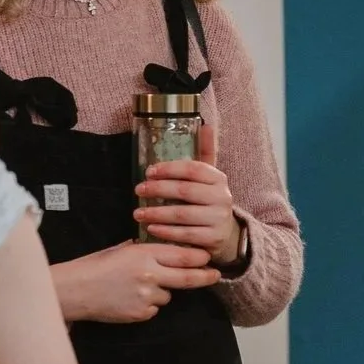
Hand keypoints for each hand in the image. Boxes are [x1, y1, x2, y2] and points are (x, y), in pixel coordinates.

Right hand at [52, 241, 220, 324]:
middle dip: (205, 277)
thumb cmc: (95, 266)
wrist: (73, 291)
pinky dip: (148, 305)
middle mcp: (150, 275)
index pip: (184, 256)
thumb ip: (146, 251)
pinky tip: (130, 298)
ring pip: (169, 295)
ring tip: (138, 287)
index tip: (208, 258)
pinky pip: (154, 309)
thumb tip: (168, 250)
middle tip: (215, 275)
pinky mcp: (140, 313)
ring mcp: (146, 296)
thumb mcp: (121, 250)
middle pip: (188, 278)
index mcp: (145, 254)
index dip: (200, 258)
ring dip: (163, 291)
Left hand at [135, 124, 243, 266]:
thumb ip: (205, 152)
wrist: (226, 235)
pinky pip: (184, 234)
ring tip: (138, 212)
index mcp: (219, 179)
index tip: (149, 171)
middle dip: (158, 189)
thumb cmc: (209, 201)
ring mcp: (218, 219)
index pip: (194, 168)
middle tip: (138, 190)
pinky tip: (150, 228)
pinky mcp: (212, 239)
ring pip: (182, 214)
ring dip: (156, 213)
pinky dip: (164, 232)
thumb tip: (205, 123)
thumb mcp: (209, 178)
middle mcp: (222, 198)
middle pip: (185, 190)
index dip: (169, 168)